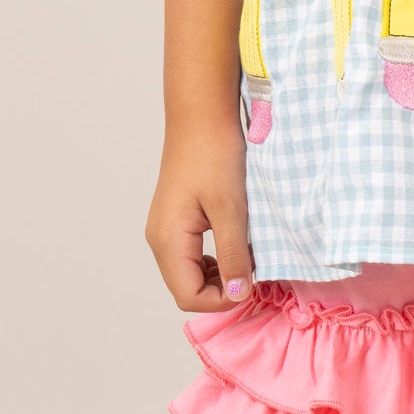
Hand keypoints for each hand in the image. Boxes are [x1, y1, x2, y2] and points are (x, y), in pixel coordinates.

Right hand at [145, 115, 255, 312]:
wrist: (201, 114)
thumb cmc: (215, 155)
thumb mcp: (231, 208)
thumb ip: (234, 254)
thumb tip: (238, 295)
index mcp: (168, 240)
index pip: (189, 297)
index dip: (222, 300)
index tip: (253, 283)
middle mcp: (159, 239)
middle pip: (186, 288)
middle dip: (221, 289)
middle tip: (254, 273)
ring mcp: (165, 227)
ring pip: (189, 272)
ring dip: (219, 274)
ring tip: (248, 258)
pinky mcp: (175, 217)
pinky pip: (191, 253)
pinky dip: (214, 257)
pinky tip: (236, 243)